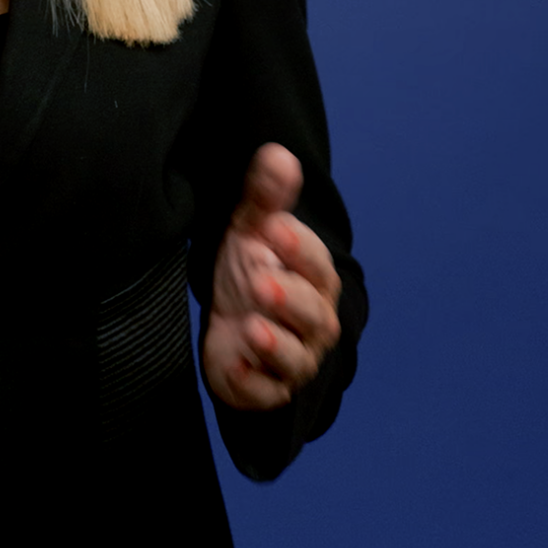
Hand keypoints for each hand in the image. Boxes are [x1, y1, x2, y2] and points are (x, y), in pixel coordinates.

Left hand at [203, 143, 342, 410]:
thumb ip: (266, 198)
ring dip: (275, 346)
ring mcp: (292, 359)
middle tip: (260, 283)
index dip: (298, 248)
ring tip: (251, 328)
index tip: (274, 229)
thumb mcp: (253, 232)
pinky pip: (266, 394)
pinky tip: (232, 365)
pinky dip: (251, 384)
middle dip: (290, 300)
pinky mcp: (267, 390)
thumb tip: (278, 153)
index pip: (315, 264)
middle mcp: (312, 322)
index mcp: (315, 280)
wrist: (233, 325)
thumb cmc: (253, 271)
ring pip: (294, 359)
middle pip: (312, 315)